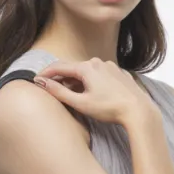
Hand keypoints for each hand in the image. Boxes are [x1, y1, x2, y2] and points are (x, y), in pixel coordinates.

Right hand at [32, 57, 157, 124]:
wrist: (138, 111)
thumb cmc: (110, 108)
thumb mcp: (81, 103)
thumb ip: (59, 92)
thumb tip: (42, 82)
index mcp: (86, 67)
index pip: (59, 67)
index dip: (45, 73)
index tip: (35, 80)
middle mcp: (98, 62)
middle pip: (73, 69)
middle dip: (61, 78)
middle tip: (50, 90)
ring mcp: (110, 67)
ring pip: (86, 72)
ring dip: (75, 81)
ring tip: (71, 95)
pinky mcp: (118, 74)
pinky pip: (99, 75)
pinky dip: (90, 82)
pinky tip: (90, 94)